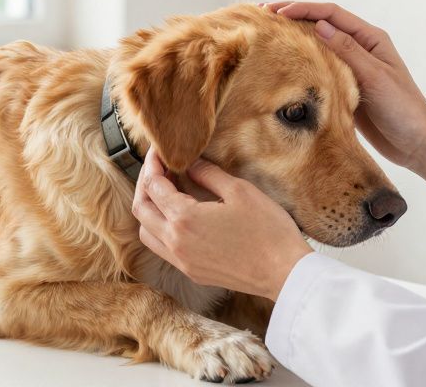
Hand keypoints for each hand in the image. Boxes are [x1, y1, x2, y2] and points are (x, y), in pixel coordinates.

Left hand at [133, 147, 311, 301]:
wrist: (284, 273)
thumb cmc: (267, 230)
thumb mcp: (239, 191)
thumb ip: (208, 174)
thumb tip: (189, 164)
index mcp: (184, 218)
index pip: (153, 185)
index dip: (153, 164)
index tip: (160, 151)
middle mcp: (175, 242)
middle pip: (141, 209)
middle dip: (144, 184)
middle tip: (157, 167)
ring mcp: (182, 261)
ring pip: (146, 232)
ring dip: (148, 209)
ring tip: (164, 192)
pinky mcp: (192, 272)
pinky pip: (162, 249)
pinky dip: (159, 229)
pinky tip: (177, 217)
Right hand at [262, 1, 425, 170]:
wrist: (416, 142)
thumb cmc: (403, 109)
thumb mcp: (374, 77)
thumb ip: (347, 51)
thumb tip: (318, 25)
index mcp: (371, 38)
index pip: (332, 14)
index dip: (303, 9)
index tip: (277, 12)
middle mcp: (361, 48)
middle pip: (322, 24)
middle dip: (294, 17)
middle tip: (264, 15)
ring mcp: (353, 67)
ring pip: (319, 45)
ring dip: (294, 38)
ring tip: (268, 35)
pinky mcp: (346, 86)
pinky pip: (320, 67)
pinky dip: (302, 61)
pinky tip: (283, 63)